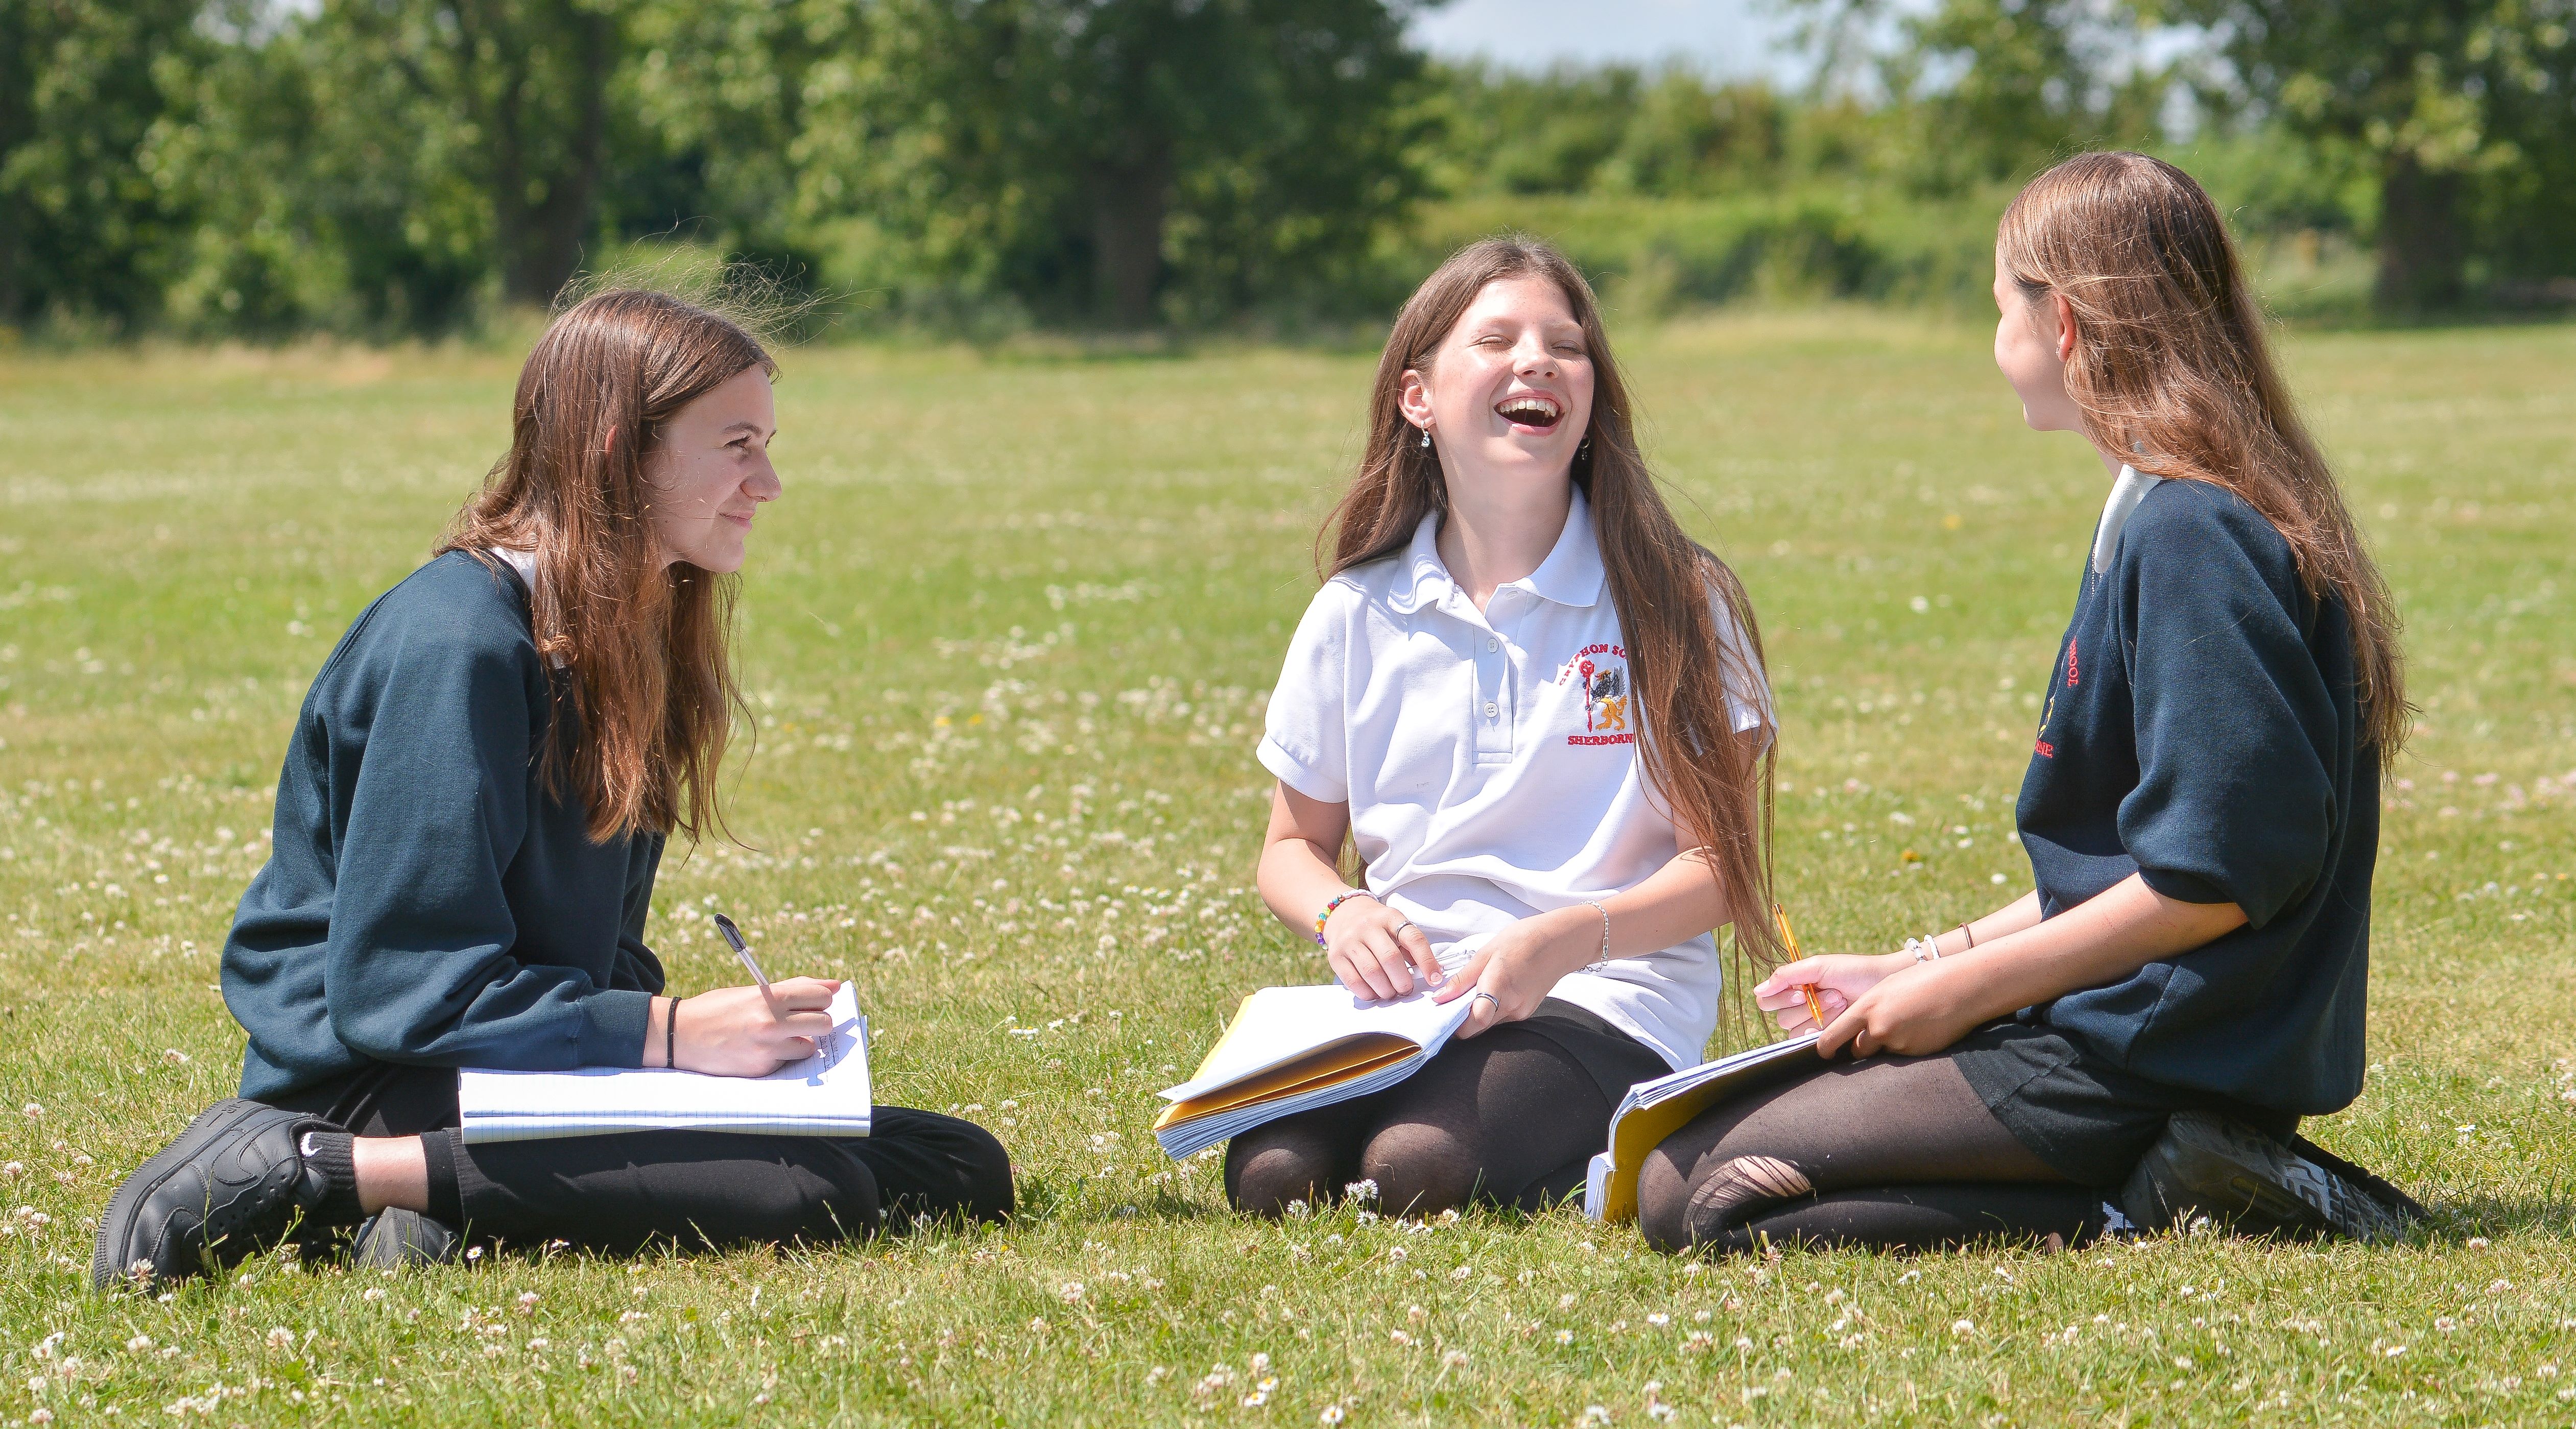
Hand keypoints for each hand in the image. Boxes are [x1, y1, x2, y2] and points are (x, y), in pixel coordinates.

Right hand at [673, 978, 842, 1076]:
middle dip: (817, 1021)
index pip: (820, 995)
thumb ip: (794, 988)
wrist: (681, 1034)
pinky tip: (759, 1049)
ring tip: (778, 1036)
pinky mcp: (761, 1068)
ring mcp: (767, 1048)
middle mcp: (772, 1023)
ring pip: (809, 1046)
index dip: (822, 998)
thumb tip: (834, 986)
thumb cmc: (718, 1008)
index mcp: (770, 997)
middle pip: (824, 1022)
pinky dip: (780, 1056)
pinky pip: (787, 1061)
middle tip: (802, 1020)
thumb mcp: (753, 991)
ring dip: (800, 1042)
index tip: (817, 1001)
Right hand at [1325, 895, 1443, 1000]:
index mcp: (1390, 917)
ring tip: (1391, 992)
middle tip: (1406, 989)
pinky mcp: (1336, 956)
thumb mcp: (1396, 927)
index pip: (1413, 939)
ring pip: (1371, 972)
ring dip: (1386, 990)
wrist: (1342, 915)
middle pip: (1390, 959)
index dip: (1427, 961)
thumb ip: (1411, 948)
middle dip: (1403, 981)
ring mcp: (1349, 940)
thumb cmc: (1377, 927)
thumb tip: (1431, 974)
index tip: (1435, 979)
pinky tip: (1375, 992)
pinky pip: (1354, 981)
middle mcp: (1368, 926)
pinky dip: (1368, 993)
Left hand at [1433, 908, 1590, 1036]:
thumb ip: (1464, 978)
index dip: (1455, 1026)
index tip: (1442, 1016)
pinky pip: (1501, 1019)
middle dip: (1461, 1021)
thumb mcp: (1487, 951)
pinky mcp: (1527, 1012)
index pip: (1475, 1021)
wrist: (1561, 942)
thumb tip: (1441, 997)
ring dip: (1476, 1014)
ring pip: (1489, 1025)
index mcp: (1500, 984)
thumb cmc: (1524, 939)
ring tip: (1473, 991)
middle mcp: (1512, 1004)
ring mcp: (1521, 1011)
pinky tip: (1490, 991)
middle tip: (1450, 1003)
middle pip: (1478, 1027)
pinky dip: (1490, 1010)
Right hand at [1753, 952, 1909, 1033]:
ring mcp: (1811, 1024)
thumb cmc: (1852, 971)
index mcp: (1793, 988)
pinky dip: (1822, 1028)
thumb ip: (1786, 976)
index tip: (1802, 992)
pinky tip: (1840, 1017)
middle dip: (1809, 1006)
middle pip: (1781, 1017)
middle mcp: (1798, 1008)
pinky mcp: (1825, 1038)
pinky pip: (1808, 1041)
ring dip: (1819, 1015)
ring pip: (1794, 1030)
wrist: (1881, 984)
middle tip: (1834, 994)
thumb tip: (1758, 990)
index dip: (1780, 999)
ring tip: (1841, 1002)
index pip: (1765, 1000)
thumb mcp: (1817, 967)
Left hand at [1816, 959, 1989, 1058]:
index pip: (1834, 1036)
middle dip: (1861, 1046)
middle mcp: (1879, 1029)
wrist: (1962, 987)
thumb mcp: (1887, 988)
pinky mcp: (1916, 1053)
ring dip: (1886, 1045)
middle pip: (1857, 1050)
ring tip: (1904, 1025)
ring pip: (1882, 1052)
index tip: (1823, 1052)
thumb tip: (1856, 1026)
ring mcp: (1899, 1043)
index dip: (1825, 1047)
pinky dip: (1906, 1046)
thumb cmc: (1923, 980)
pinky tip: (1920, 1029)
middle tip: (1872, 1035)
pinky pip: (1903, 1054)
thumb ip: (1869, 1008)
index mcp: (1867, 1008)